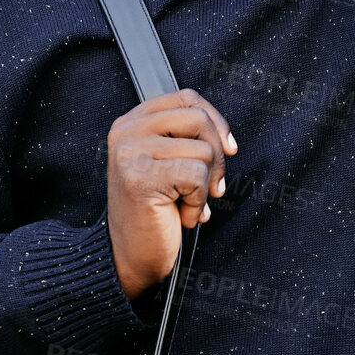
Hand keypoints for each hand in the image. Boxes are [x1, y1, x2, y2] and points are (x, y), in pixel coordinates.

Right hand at [105, 88, 236, 299]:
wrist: (130, 257)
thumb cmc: (153, 212)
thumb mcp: (167, 163)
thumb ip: (184, 139)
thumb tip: (226, 138)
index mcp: (131, 122)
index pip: (186, 98)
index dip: (215, 120)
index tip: (228, 148)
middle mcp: (126, 132)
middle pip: (198, 118)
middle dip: (218, 155)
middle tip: (211, 187)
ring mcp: (130, 153)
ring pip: (203, 150)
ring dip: (206, 185)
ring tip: (188, 204)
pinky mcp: (140, 177)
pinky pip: (196, 175)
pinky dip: (198, 201)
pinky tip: (182, 215)